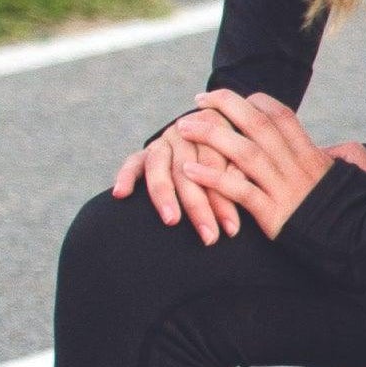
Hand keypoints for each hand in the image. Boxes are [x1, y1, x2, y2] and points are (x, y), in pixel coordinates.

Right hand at [112, 108, 246, 243]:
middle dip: (199, 206)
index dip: (225, 199)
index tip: (232, 230)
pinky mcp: (146, 150)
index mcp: (216, 129)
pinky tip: (121, 193)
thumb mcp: (244, 159)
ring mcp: (165, 141)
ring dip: (164, 194)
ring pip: (160, 167)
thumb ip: (240, 172)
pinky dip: (125, 176)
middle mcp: (188, 133)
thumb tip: (242, 188)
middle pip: (190, 170)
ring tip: (172, 221)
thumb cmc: (239, 155)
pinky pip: (133, 162)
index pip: (218, 168)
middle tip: (209, 237)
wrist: (216, 130)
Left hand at [163, 90, 365, 241]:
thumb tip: (330, 149)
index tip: (233, 99)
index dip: (254, 102)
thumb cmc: (360, 206)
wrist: (362, 240)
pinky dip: (212, 179)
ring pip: (243, 152)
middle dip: (225, 106)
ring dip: (210, 136)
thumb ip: (342, 154)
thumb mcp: (359, 171)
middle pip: (256, 124)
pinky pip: (238, 191)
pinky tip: (189, 171)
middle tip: (199, 100)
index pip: (280, 115)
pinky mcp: (273, 213)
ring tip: (184, 128)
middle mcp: (295, 165)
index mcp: (311, 154)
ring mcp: (283, 188)